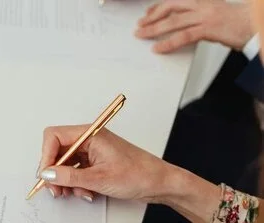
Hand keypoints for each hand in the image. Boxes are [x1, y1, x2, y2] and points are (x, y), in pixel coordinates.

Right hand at [36, 124, 220, 222]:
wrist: (160, 184)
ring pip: (65, 164)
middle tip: (55, 189)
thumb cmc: (139, 174)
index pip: (54, 136)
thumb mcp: (99, 179)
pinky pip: (75, 172)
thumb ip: (69, 177)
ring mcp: (92, 152)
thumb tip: (47, 175)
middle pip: (57, 151)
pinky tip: (86, 192)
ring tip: (74, 193)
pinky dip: (76, 184)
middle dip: (54, 172)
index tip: (46, 175)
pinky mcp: (95, 163)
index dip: (46, 156)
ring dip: (66, 181)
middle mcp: (89, 140)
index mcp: (90, 134)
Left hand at [135, 0, 252, 52]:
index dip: (158, 6)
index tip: (147, 13)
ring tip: (141, 35)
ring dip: (154, 29)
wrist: (257, 24)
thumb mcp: (214, 15)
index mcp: (203, 0)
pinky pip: (184, 36)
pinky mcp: (210, 29)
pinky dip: (168, 42)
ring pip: (174, 21)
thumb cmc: (236, 23)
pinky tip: (158, 48)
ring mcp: (206, 16)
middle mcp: (203, 5)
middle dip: (152, 16)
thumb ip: (196, 18)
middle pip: (171, 7)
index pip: (175, 1)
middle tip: (140, 25)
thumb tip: (179, 26)